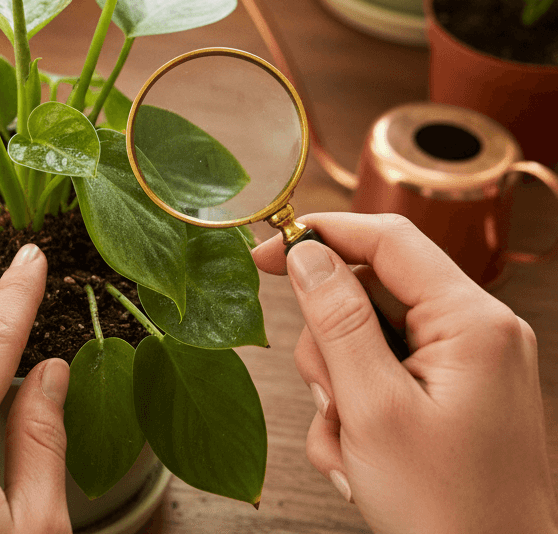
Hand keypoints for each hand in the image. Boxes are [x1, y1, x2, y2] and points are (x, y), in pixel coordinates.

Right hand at [253, 213, 557, 533]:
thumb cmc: (449, 513)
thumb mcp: (374, 409)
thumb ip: (337, 320)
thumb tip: (307, 252)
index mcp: (472, 321)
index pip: (386, 239)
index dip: (319, 234)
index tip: (264, 255)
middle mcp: (476, 331)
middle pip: (369, 292)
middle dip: (331, 345)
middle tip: (331, 400)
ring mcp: (465, 364)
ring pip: (366, 336)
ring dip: (338, 388)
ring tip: (350, 444)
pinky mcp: (451, 392)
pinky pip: (381, 372)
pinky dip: (357, 411)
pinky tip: (360, 459)